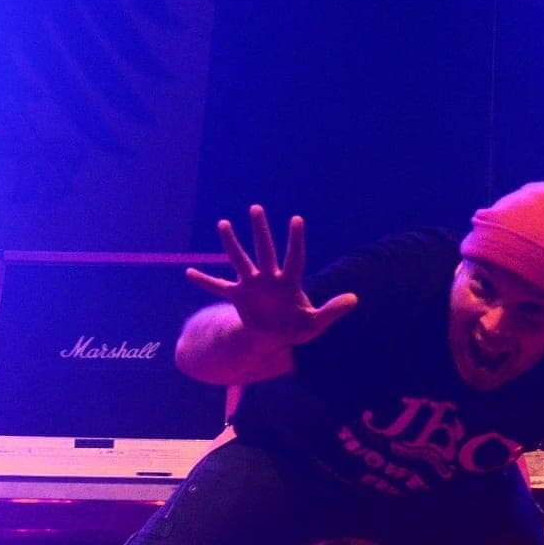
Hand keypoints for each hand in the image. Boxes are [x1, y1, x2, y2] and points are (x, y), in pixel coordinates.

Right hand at [186, 205, 354, 347]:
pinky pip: (218, 287)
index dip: (295, 240)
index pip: (294, 257)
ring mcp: (252, 285)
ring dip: (231, 244)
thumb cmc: (298, 326)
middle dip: (260, 231)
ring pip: (240, 261)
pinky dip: (204, 281)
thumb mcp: (316, 322)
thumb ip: (332, 310)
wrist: (275, 336)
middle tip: (256, 208)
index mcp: (289, 283)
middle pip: (264, 251)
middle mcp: (269, 278)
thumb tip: (355, 299)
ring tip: (224, 224)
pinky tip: (188, 273)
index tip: (297, 219)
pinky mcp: (238, 296)